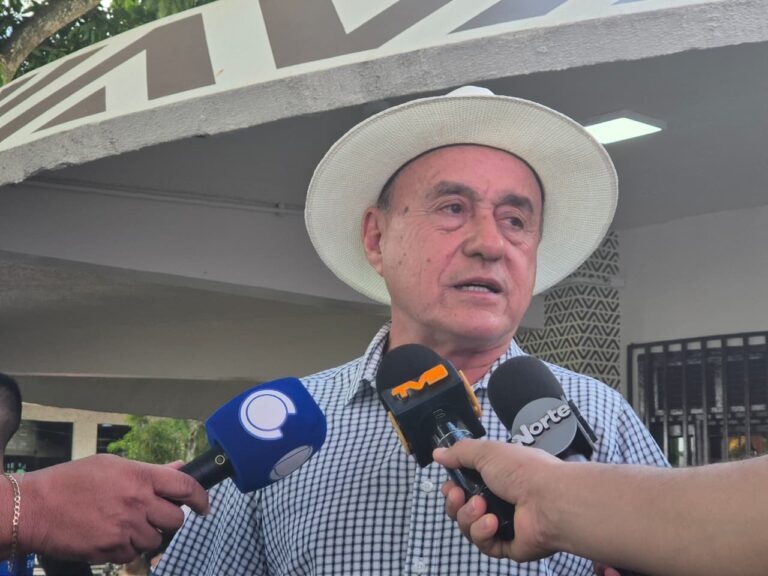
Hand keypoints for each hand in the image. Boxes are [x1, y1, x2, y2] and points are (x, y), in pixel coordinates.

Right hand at [18, 454, 208, 562]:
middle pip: (175, 519)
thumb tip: (179, 469)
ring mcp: (125, 528)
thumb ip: (150, 470)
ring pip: (156, 539)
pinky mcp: (112, 550)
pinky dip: (127, 548)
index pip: (185, 486)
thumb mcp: (112, 464)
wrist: (35, 508)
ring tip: (124, 523)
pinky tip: (111, 535)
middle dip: (169, 519)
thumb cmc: (71, 481)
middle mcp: (137, 502)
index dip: (201, 497)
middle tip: (154, 515)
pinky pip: (133, 554)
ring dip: (147, 534)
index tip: (203, 505)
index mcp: (140, 476)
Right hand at [433, 439, 562, 561]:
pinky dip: (483, 533)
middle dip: (455, 504)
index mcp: (496, 477)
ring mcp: (505, 524)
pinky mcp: (509, 545)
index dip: (453, 488)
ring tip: (482, 508)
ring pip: (469, 527)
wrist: (549, 499)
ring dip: (468, 517)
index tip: (451, 485)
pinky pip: (484, 544)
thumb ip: (460, 452)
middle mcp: (500, 500)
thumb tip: (438, 453)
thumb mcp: (487, 452)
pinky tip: (492, 523)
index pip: (465, 486)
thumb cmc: (523, 471)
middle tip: (459, 496)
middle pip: (462, 509)